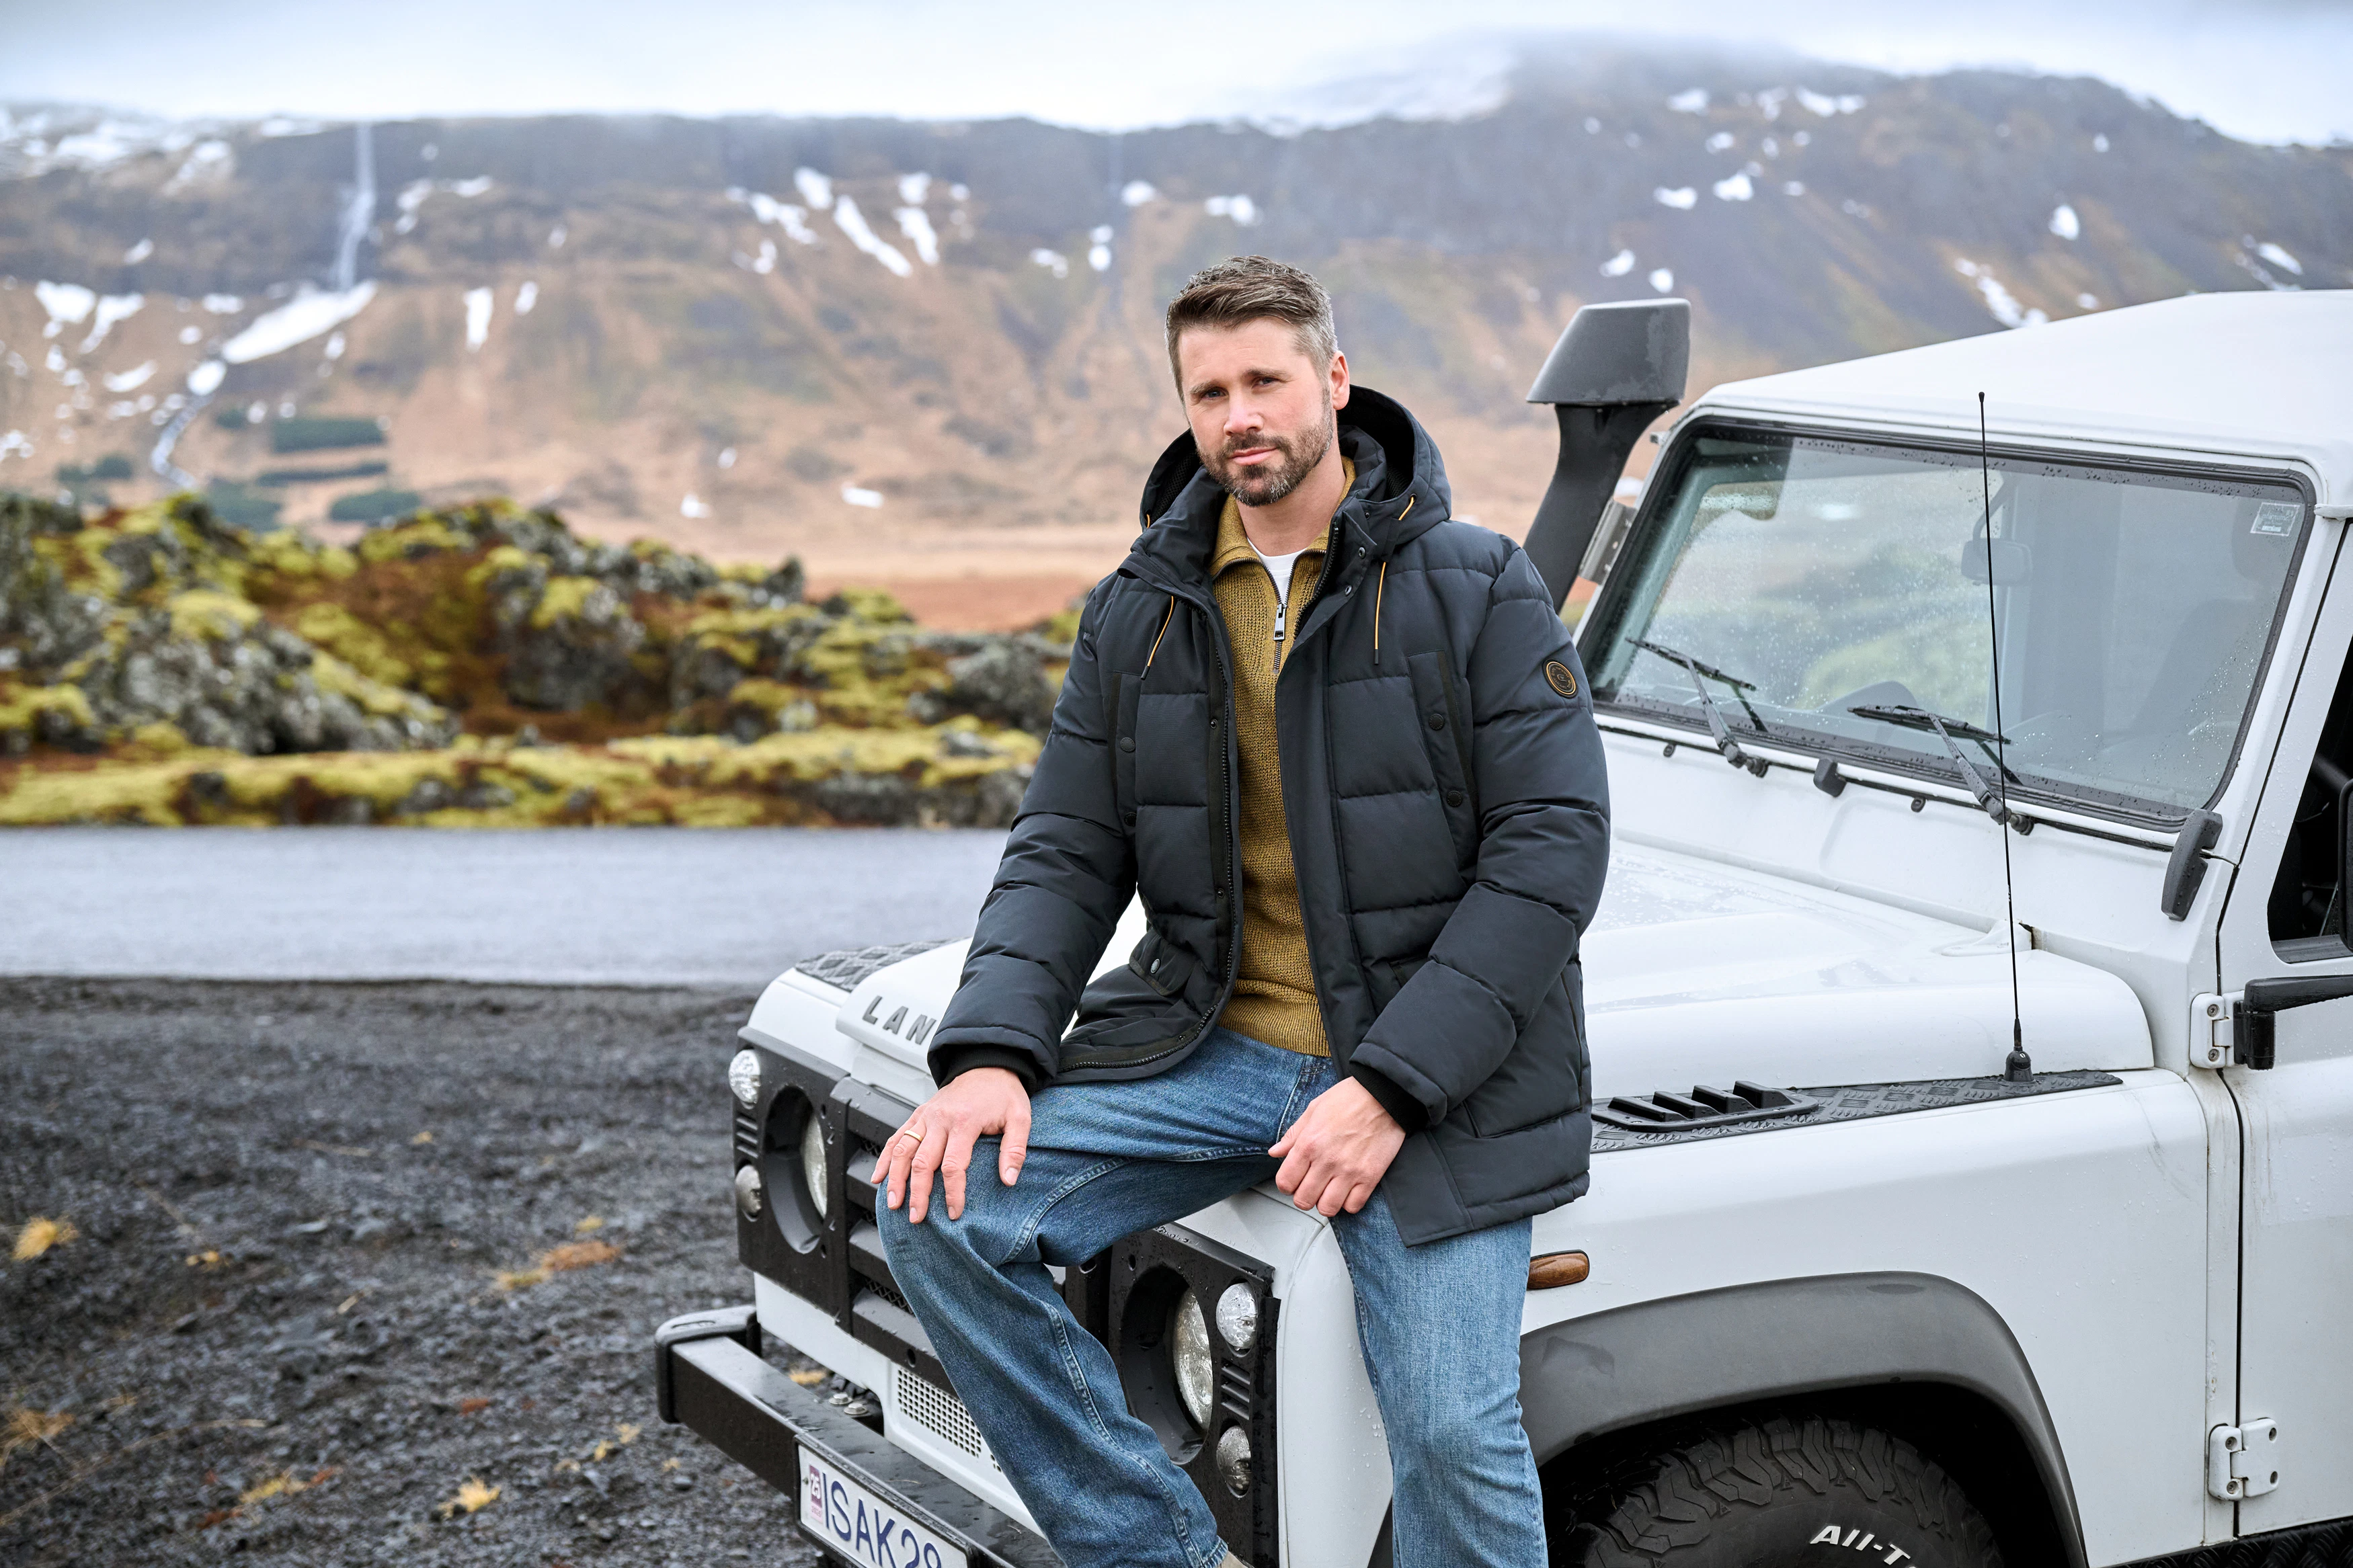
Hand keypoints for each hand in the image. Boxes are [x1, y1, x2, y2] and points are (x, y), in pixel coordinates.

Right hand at [883, 1068, 1030, 1223]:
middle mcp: (940, 1119)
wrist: (986, 1064)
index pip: (953, 1165)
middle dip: (917, 1193)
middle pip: (922, 1162)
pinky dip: (885, 1157)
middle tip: (917, 1217)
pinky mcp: (919, 1115)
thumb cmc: (1003, 1093)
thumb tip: (1008, 1180)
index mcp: (965, 1122)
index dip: (952, 1192)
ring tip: (893, 1203)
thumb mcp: (1020, 1117)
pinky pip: (896, 1136)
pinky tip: (879, 1176)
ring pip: (902, 1150)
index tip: (954, 1212)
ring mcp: (926, 1117)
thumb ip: (1014, 1150)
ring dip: (895, 1179)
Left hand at [1268, 1076, 1405, 1216]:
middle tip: (1311, 1187)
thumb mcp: (1314, 1109)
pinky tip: (1348, 1189)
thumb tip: (1275, 1152)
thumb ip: (1293, 1134)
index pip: (1285, 1182)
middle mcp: (1327, 1161)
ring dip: (1325, 1202)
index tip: (1293, 1180)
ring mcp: (1350, 1171)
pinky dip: (1349, 1202)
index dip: (1286, 1184)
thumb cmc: (1349, 1098)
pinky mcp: (1371, 1176)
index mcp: (1309, 1143)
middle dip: (1303, 1196)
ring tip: (1329, 1190)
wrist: (1385, 1095)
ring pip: (1327, 1208)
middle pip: (1303, 1200)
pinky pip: (1353, 1206)